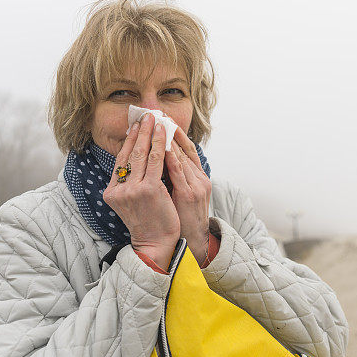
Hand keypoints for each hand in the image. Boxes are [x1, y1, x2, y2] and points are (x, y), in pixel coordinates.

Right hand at [102, 114, 180, 270]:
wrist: (156, 244)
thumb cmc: (148, 222)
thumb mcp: (131, 202)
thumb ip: (130, 183)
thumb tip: (137, 157)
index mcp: (111, 192)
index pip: (120, 161)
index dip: (128, 141)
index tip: (135, 127)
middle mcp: (119, 190)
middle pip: (129, 154)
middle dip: (139, 132)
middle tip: (145, 116)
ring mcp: (133, 190)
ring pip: (142, 154)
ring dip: (150, 134)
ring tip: (155, 119)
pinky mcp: (150, 190)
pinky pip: (157, 161)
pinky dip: (161, 145)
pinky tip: (164, 134)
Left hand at [165, 126, 211, 264]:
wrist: (189, 242)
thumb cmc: (179, 218)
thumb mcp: (179, 193)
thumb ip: (172, 176)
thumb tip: (156, 159)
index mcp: (198, 177)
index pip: (187, 149)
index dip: (176, 133)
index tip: (165, 118)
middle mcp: (200, 178)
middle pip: (185, 148)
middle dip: (170, 130)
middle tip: (158, 114)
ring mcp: (196, 185)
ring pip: (181, 156)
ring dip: (169, 139)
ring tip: (158, 124)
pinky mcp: (188, 194)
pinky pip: (177, 171)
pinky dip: (170, 157)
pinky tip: (162, 146)